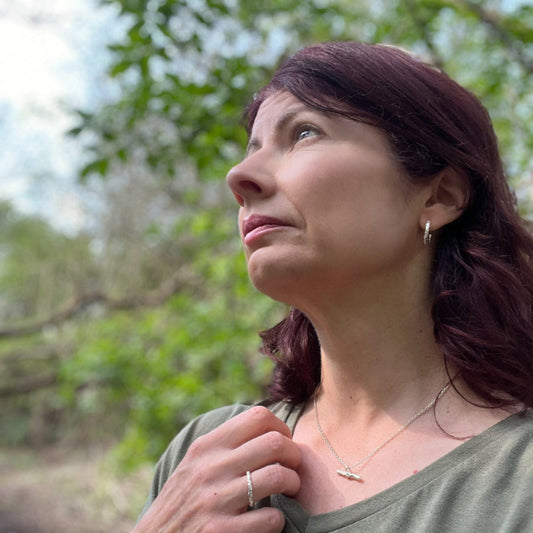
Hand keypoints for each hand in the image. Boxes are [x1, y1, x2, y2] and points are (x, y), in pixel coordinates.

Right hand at [132, 406, 301, 532]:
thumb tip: (266, 424)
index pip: (258, 417)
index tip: (284, 443)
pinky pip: (270, 518)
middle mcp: (210, 468)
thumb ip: (224, 444)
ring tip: (289, 491)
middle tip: (293, 468)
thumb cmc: (183, 501)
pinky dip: (278, 520)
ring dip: (292, 484)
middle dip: (294, 455)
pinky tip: (271, 520)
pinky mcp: (220, 532)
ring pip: (276, 476)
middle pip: (274, 443)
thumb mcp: (195, 463)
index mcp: (207, 446)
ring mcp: (215, 500)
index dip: (281, 428)